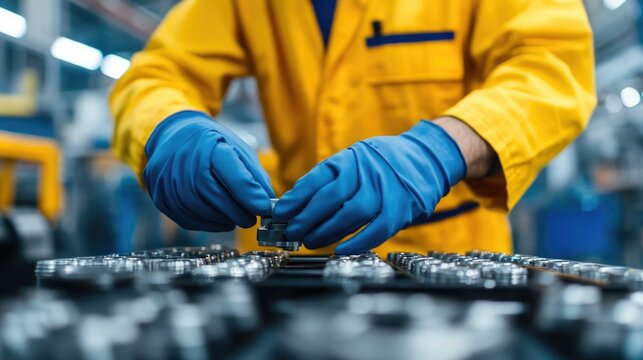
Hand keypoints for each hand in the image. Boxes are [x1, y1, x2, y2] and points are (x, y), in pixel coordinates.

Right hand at [143, 111, 274, 230]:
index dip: (249, 193)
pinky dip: (207, 224)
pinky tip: (220, 221)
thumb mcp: (237, 148)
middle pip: (213, 193)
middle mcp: (183, 160)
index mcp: (208, 144)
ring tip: (237, 219)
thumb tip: (267, 202)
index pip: (230, 172)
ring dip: (223, 220)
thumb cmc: (212, 143)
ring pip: (198, 209)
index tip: (264, 207)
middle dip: (237, 211)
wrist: (173, 136)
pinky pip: (185, 218)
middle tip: (251, 219)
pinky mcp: (160, 195)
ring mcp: (167, 178)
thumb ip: (254, 174)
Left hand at [272, 120, 466, 253]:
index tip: (281, 213)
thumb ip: (327, 180)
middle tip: (293, 232)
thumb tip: (294, 205)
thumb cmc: (380, 164)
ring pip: (352, 213)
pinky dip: (358, 242)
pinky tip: (341, 250)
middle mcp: (368, 170)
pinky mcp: (402, 208)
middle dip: (307, 218)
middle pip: (332, 197)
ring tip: (311, 241)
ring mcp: (387, 189)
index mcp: (350, 158)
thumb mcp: (353, 161)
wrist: (425, 158)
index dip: (297, 198)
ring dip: (328, 232)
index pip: (318, 179)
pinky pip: (378, 229)